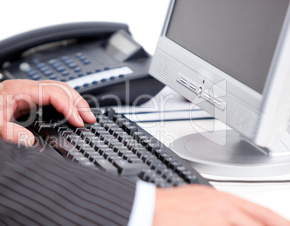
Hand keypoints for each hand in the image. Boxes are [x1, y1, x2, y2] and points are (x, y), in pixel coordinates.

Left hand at [0, 79, 95, 144]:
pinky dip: (67, 104)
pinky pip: (54, 96)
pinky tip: (71, 113)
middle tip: (90, 118)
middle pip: (62, 87)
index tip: (78, 122)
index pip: (54, 92)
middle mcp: (27, 88)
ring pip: (60, 90)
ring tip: (86, 115)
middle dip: (79, 102)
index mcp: (20, 90)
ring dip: (75, 101)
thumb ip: (8, 133)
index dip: (69, 106)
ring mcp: (30, 92)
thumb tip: (29, 141)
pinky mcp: (30, 99)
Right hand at [154, 185, 289, 225]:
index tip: (285, 225)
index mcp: (222, 198)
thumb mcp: (198, 197)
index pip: (260, 211)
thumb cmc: (168, 204)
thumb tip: (229, 213)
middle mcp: (223, 208)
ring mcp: (215, 220)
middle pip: (258, 221)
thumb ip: (217, 206)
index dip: (278, 221)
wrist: (149, 206)